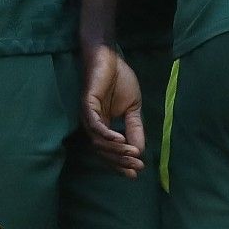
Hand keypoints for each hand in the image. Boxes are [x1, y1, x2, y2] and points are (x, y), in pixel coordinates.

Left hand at [80, 44, 144, 176]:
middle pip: (103, 151)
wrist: (111, 57)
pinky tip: (120, 140)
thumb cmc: (120, 79)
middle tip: (137, 166)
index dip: (121, 163)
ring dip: (116, 150)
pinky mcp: (87, 105)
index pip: (109, 151)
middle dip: (121, 161)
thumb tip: (141, 150)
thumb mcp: (133, 108)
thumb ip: (135, 128)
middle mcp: (93, 125)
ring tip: (133, 153)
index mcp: (103, 127)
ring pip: (99, 142)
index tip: (136, 172)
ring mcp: (89, 116)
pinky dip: (107, 135)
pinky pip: (95, 125)